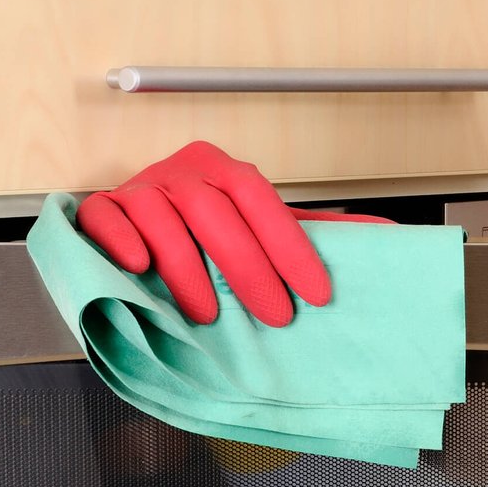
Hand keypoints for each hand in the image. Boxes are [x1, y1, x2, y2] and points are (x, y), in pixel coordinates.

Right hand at [77, 141, 389, 326]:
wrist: (134, 232)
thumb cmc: (205, 236)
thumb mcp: (264, 232)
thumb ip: (316, 234)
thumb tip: (387, 234)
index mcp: (223, 171)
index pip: (261, 197)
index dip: (291, 245)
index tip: (318, 293)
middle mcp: (181, 173)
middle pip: (214, 209)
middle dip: (249, 267)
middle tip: (274, 315)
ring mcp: (138, 189)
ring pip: (160, 217)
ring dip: (187, 267)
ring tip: (209, 314)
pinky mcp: (100, 211)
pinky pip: (105, 217)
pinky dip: (120, 240)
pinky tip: (139, 267)